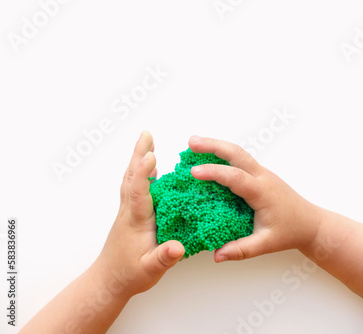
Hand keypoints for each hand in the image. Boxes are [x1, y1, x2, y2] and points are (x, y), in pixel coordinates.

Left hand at [94, 131, 184, 296]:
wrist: (109, 281)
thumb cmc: (130, 275)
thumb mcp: (151, 270)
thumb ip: (164, 258)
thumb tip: (177, 247)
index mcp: (136, 221)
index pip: (138, 192)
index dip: (143, 173)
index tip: (151, 155)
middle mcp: (130, 212)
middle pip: (131, 178)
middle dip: (139, 154)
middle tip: (147, 134)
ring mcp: (128, 212)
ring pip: (131, 180)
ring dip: (138, 159)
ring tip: (148, 142)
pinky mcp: (130, 215)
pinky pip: (134, 187)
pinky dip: (140, 172)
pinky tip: (150, 169)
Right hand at [189, 135, 322, 261]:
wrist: (311, 224)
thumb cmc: (290, 232)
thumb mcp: (266, 244)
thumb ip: (241, 250)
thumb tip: (216, 256)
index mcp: (262, 192)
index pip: (236, 177)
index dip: (215, 173)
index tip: (194, 172)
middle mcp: (263, 177)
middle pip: (237, 153)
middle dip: (213, 145)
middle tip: (191, 142)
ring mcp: (262, 173)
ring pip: (238, 153)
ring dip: (217, 146)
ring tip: (194, 143)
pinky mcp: (260, 175)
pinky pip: (240, 160)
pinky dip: (224, 154)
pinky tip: (210, 156)